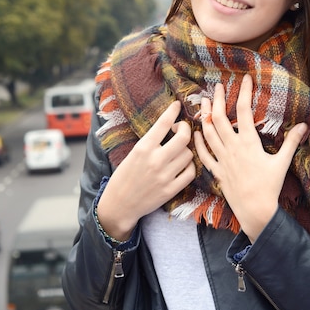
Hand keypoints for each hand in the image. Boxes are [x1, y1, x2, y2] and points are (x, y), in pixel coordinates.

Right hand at [97, 100, 195, 240]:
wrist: (119, 204)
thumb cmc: (124, 176)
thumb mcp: (133, 153)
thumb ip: (151, 142)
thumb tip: (168, 127)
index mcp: (143, 148)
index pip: (163, 123)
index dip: (173, 111)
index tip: (177, 105)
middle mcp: (155, 160)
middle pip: (183, 137)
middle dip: (185, 129)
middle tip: (180, 129)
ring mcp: (164, 176)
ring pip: (188, 154)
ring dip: (186, 149)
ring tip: (178, 150)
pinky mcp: (171, 190)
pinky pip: (190, 172)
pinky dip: (189, 166)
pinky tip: (182, 165)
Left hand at [194, 74, 306, 241]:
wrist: (256, 212)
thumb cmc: (270, 187)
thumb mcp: (282, 163)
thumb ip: (292, 142)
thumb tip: (304, 125)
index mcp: (249, 142)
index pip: (244, 111)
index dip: (244, 92)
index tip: (245, 79)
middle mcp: (232, 148)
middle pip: (220, 118)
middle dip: (218, 99)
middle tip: (217, 86)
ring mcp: (222, 159)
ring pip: (208, 133)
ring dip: (205, 115)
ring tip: (204, 101)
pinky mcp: (216, 171)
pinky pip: (203, 154)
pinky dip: (198, 142)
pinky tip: (196, 132)